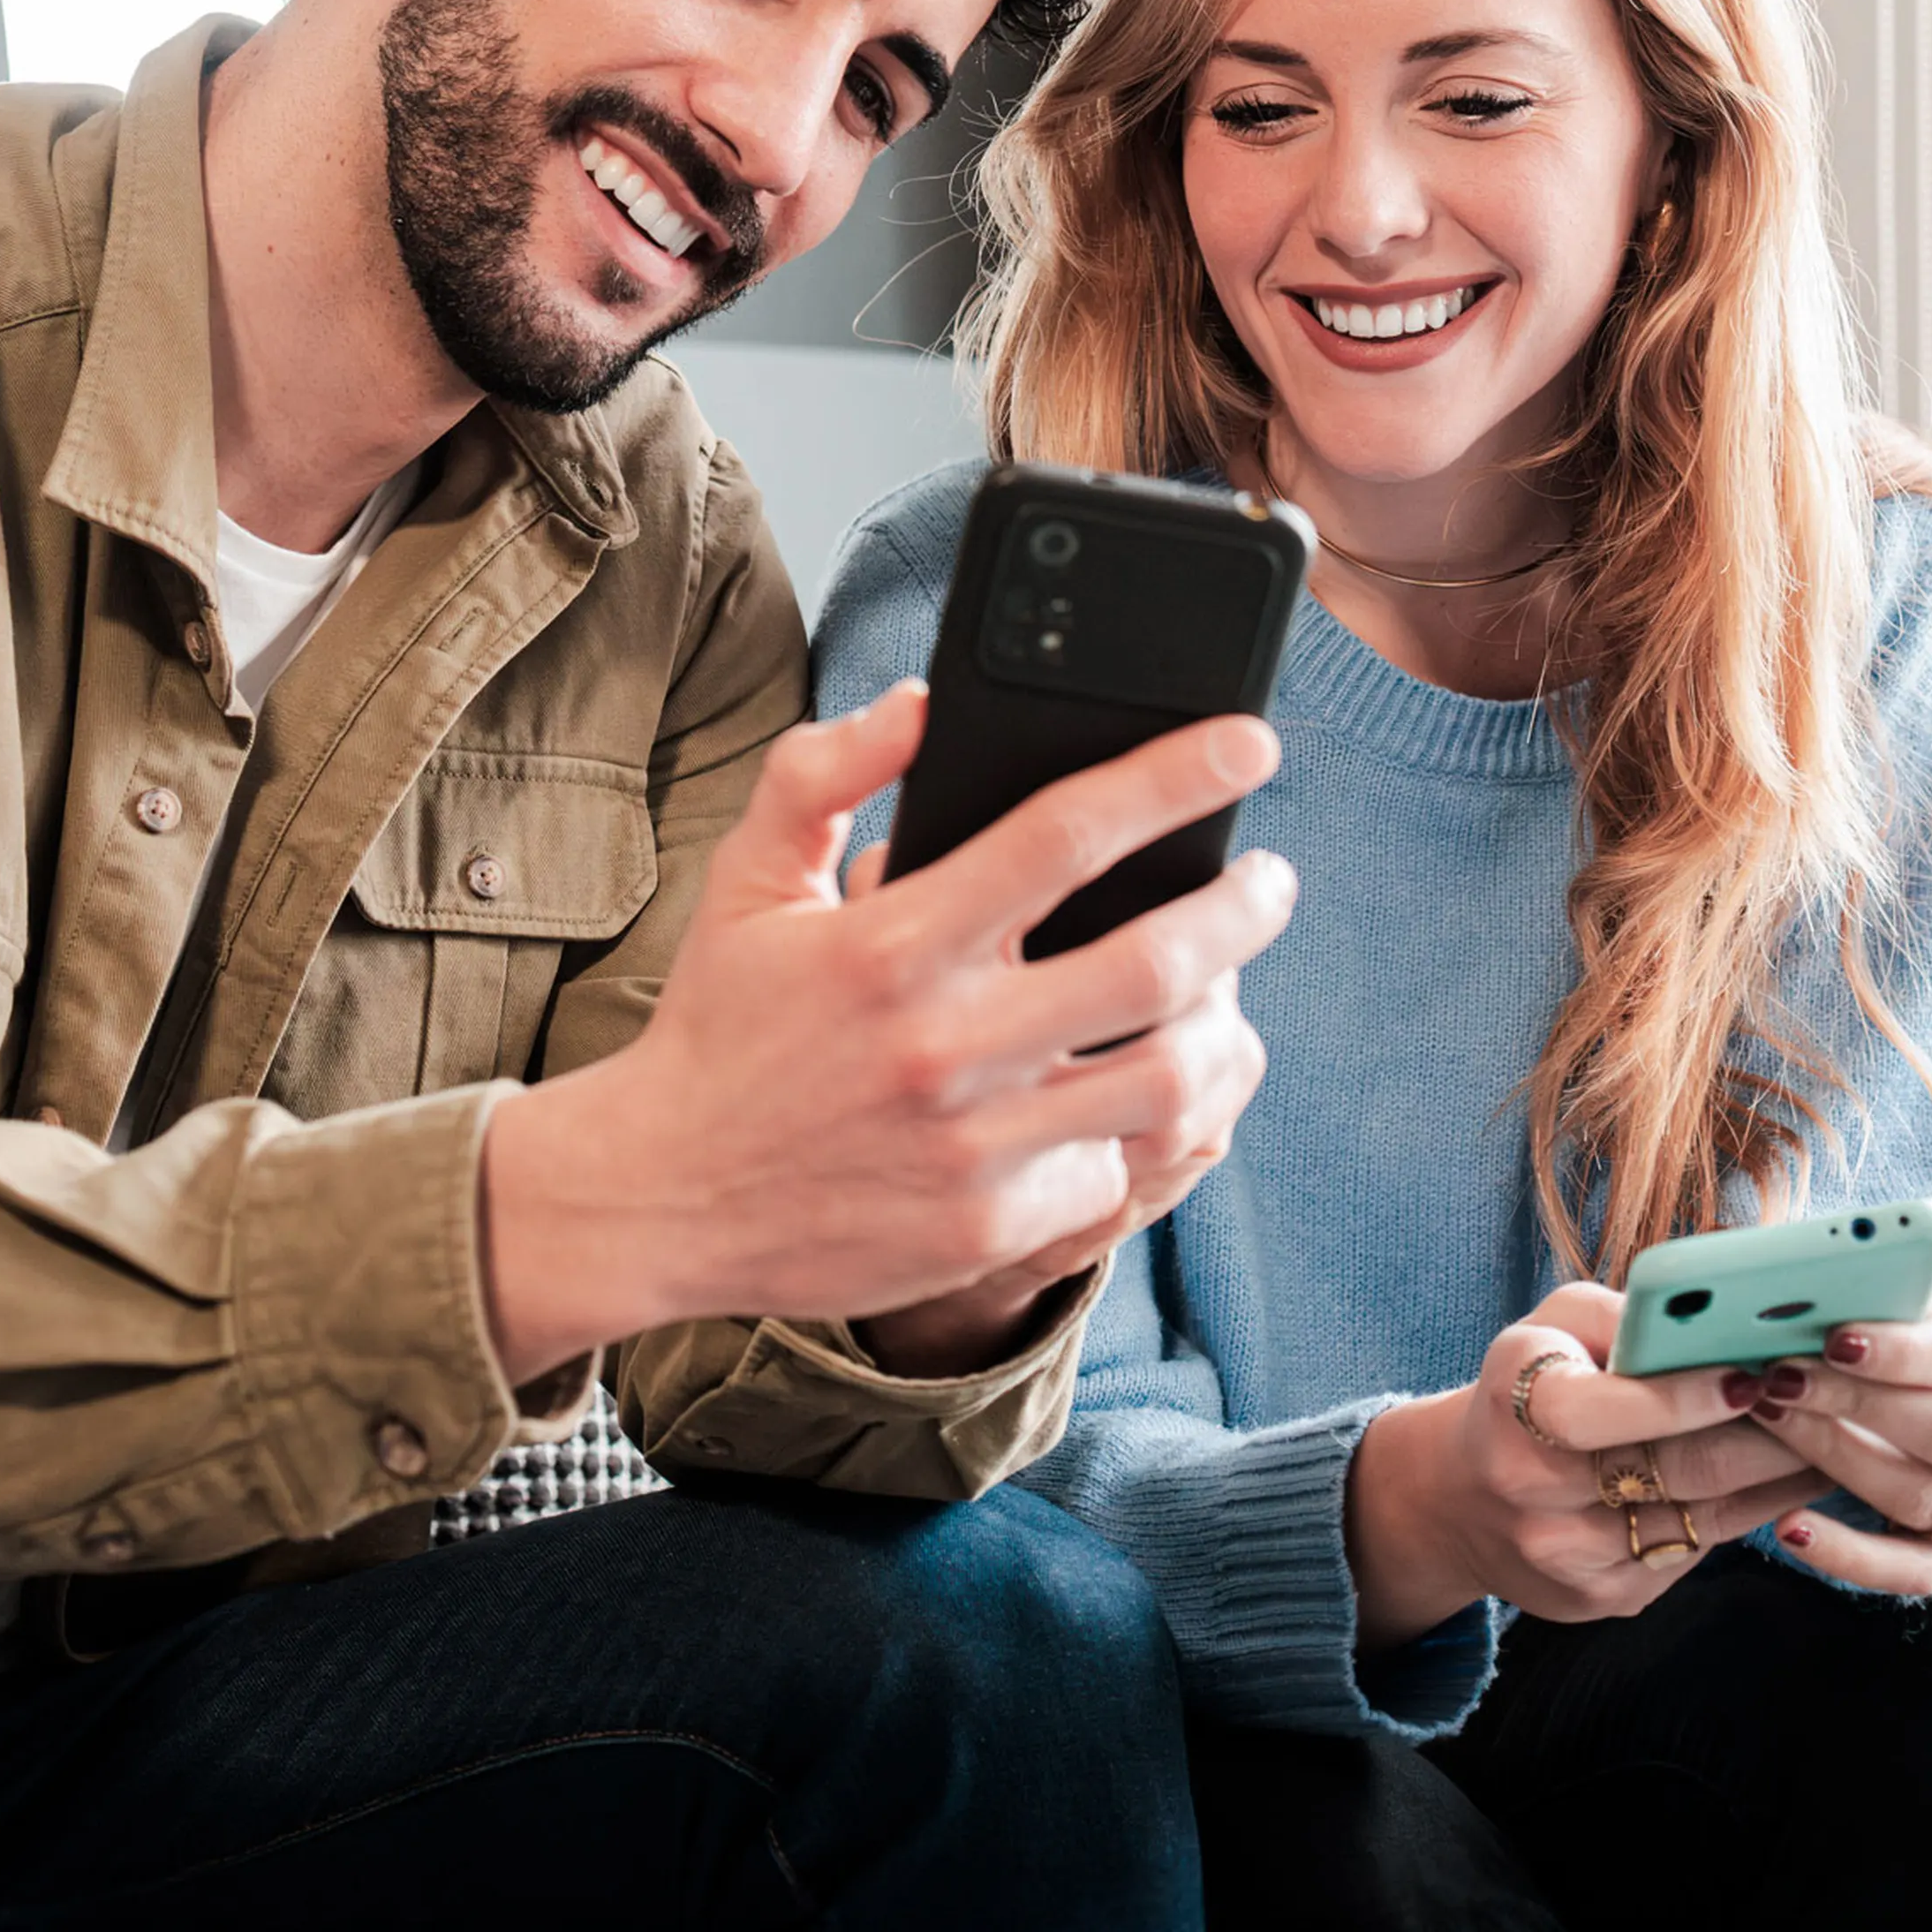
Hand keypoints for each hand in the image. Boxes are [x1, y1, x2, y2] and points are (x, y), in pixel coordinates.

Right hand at [477, 677, 1292, 1388]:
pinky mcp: (987, 1228)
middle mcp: (943, 1045)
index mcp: (892, 942)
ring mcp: (972, 1147)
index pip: (1065, 835)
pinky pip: (1116, 1170)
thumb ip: (825, 770)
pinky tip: (1161, 1093)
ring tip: (1236, 1000)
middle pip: (1152, 964)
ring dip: (1229, 1031)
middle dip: (1241, 909)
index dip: (1174, 777)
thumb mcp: (749, 877)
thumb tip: (921, 702)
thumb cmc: (721, 1021)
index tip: (1246, 741)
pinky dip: (1154, 1127)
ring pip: (1165, 1082)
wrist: (660, 1196)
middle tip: (1271, 881)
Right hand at [1346, 1284, 1814, 1643]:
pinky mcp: (1604, 1600)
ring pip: (1704, 1519)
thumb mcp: (1554, 1325)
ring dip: (1779, 1480)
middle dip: (1768, 1437)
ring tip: (1836, 1440)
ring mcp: (1570, 1556)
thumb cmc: (1529, 1382)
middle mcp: (1534, 1490)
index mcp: (1517, 1405)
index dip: (1687, 1395)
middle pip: (1678, 1470)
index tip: (1757, 1373)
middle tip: (1829, 1406)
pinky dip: (1753, 1515)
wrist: (1464, 1496)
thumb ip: (1628, 1316)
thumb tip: (1724, 1316)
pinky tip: (1791, 1484)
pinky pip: (1697, 1555)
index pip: (1607, 1408)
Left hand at [1729, 1276, 1931, 1591]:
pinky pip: (1909, 1570)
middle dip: (1859, 1403)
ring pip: (1925, 1497)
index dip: (1905, 1351)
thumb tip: (1818, 1284)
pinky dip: (1847, 1555)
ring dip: (1837, 1459)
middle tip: (1783, 1377)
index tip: (1836, 1339)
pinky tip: (1790, 1526)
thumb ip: (1893, 1290)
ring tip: (1772, 1417)